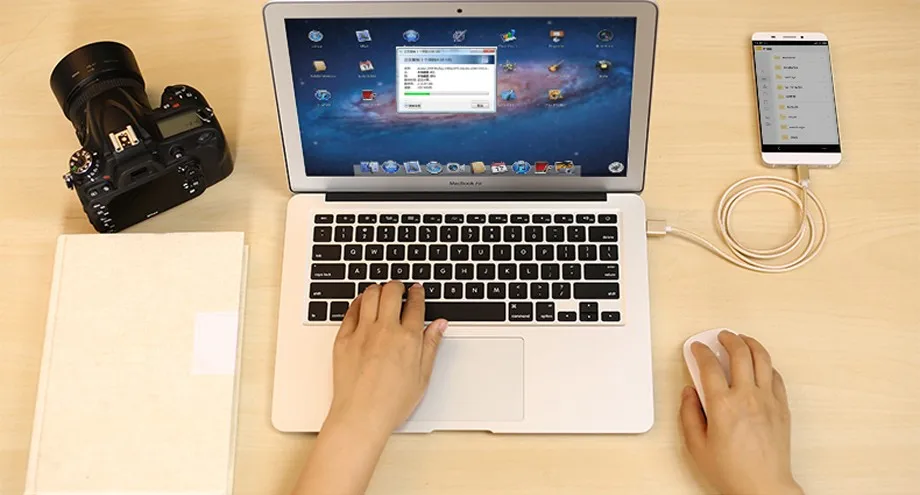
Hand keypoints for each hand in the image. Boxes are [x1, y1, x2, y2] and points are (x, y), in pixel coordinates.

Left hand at [327, 281, 447, 434]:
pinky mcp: (343, 339)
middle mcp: (385, 330)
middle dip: (398, 285)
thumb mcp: (422, 376)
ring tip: (381, 292)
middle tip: (399, 288)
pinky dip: (359, 302)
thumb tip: (440, 325)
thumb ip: (431, 345)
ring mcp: (362, 333)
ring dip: (378, 289)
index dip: (418, 293)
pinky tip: (362, 304)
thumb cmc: (391, 402)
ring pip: (370, 295)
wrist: (361, 416)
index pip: (415, 304)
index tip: (417, 290)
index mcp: (408, 338)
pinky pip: (351, 310)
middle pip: (392, 292)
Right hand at [680, 331, 802, 494]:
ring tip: (742, 340)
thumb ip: (688, 414)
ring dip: (751, 344)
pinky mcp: (782, 407)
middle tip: (721, 336)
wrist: (763, 487)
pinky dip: (766, 364)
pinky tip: (760, 364)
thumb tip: (689, 393)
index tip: (697, 348)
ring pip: (762, 358)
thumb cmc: (732, 471)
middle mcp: (747, 397)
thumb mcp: (696, 446)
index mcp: (722, 405)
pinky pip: (776, 376)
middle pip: (739, 353)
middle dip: (728, 338)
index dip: (700, 351)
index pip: (709, 365)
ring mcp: (768, 400)